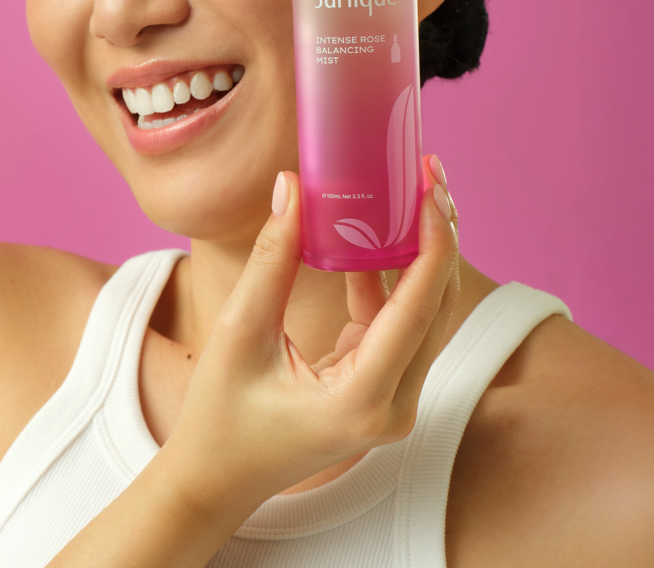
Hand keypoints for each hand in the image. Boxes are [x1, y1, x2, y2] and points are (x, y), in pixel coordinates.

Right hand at [160, 156, 459, 519]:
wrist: (217, 478)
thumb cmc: (220, 416)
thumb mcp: (240, 331)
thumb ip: (272, 257)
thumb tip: (293, 188)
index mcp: (364, 398)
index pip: (417, 307)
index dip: (431, 239)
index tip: (430, 186)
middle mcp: (394, 406)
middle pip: (436, 307)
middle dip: (436, 236)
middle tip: (426, 175)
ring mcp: (392, 403)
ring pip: (423, 315)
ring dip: (416, 255)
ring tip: (407, 195)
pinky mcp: (379, 392)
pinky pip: (397, 326)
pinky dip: (387, 281)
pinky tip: (367, 240)